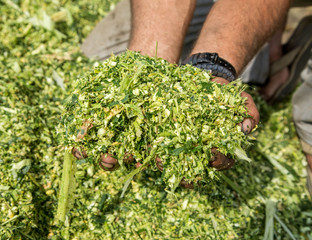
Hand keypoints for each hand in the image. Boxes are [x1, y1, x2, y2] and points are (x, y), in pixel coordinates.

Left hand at [73, 76, 259, 187]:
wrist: (186, 76)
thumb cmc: (208, 93)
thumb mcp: (231, 99)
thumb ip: (244, 112)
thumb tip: (246, 128)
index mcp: (186, 155)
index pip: (189, 172)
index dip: (186, 173)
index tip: (178, 165)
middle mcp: (162, 153)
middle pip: (149, 167)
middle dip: (142, 164)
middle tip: (139, 159)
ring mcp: (140, 139)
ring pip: (123, 155)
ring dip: (112, 156)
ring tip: (104, 153)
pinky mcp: (124, 125)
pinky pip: (106, 136)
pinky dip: (92, 139)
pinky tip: (79, 141)